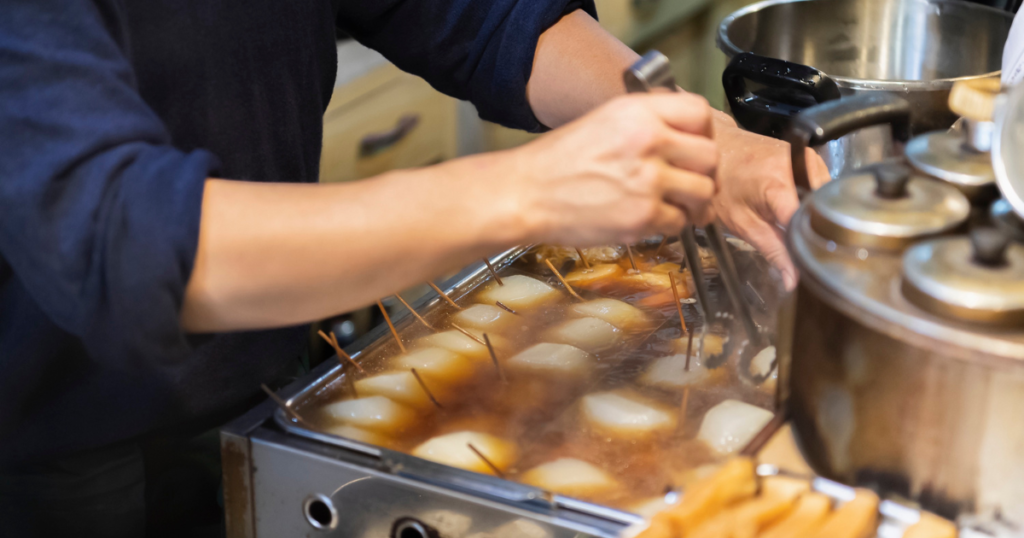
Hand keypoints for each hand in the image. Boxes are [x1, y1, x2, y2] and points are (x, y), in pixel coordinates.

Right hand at [503, 93, 718, 245]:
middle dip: (701, 172)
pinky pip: (680, 224)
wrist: (526, 194)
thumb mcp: (604, 120)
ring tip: (673, 203)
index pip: (699, 113)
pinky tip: (650, 217)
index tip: (694, 144)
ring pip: (703, 193)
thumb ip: (647, 121)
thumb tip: (684, 133)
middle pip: (710, 156)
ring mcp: (648, 182)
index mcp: (638, 113)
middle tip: (687, 180)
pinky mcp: (643, 217)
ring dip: (693, 203)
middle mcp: (648, 142)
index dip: (702, 131)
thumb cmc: (558, 161)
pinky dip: (670, 225)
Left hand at [712, 116, 829, 288]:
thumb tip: (794, 280)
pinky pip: (822, 188)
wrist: (720, 147)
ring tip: (793, 222)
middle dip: (813, 231)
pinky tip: (796, 208)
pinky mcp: (813, 158)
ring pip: (826, 201)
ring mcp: (810, 159)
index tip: (807, 263)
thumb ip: (772, 251)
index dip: (809, 245)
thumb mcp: (741, 223)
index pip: (809, 223)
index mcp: (780, 183)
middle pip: (822, 211)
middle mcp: (801, 166)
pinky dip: (813, 202)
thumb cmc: (723, 183)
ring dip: (815, 216)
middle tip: (798, 244)